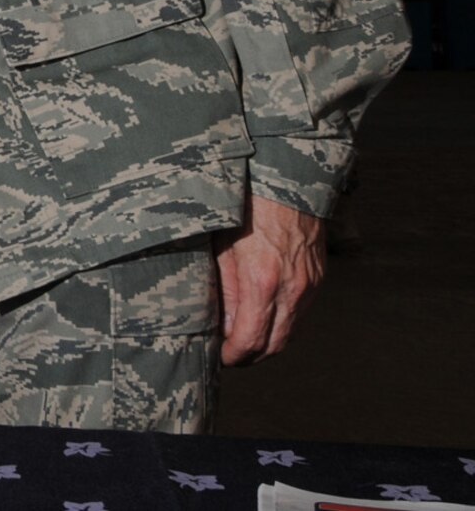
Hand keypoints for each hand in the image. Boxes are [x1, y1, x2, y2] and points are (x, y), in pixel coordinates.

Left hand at [215, 195, 325, 365]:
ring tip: (244, 339)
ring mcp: (308, 286)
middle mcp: (291, 290)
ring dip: (268, 343)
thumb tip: (222, 326)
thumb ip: (223, 290)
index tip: (221, 357)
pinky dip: (283, 325)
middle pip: (274, 346)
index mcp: (262, 281)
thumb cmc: (244, 209)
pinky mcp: (317, 279)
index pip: (251, 340)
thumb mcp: (220, 246)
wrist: (287, 182)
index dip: (234, 356)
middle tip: (230, 355)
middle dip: (251, 357)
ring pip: (290, 334)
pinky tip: (264, 318)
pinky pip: (301, 314)